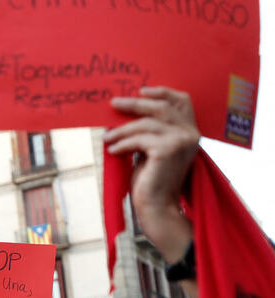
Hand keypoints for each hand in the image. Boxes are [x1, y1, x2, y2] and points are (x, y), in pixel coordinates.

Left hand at [105, 86, 198, 263]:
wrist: (156, 206)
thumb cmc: (150, 180)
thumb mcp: (150, 150)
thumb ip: (147, 132)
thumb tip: (122, 114)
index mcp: (190, 131)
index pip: (182, 101)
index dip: (162, 92)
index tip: (141, 90)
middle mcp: (191, 134)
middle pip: (160, 107)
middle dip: (134, 104)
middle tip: (113, 103)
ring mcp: (181, 141)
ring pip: (146, 124)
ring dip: (122, 130)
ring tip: (106, 138)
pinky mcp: (168, 150)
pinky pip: (139, 139)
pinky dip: (123, 144)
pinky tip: (112, 151)